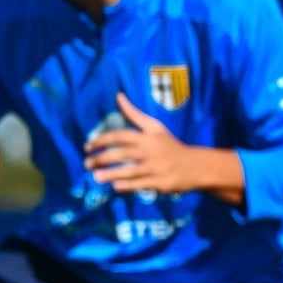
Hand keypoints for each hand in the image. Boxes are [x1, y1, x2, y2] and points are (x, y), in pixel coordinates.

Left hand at [83, 94, 236, 198]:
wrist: (195, 166)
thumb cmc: (170, 145)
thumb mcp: (154, 127)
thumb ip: (134, 114)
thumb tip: (118, 96)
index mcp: (148, 136)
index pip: (121, 135)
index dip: (103, 140)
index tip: (88, 145)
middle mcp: (151, 151)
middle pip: (122, 154)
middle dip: (102, 158)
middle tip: (87, 163)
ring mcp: (155, 168)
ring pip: (129, 171)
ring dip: (110, 174)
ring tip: (95, 177)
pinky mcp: (160, 183)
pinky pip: (140, 185)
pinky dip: (126, 186)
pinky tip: (114, 186)